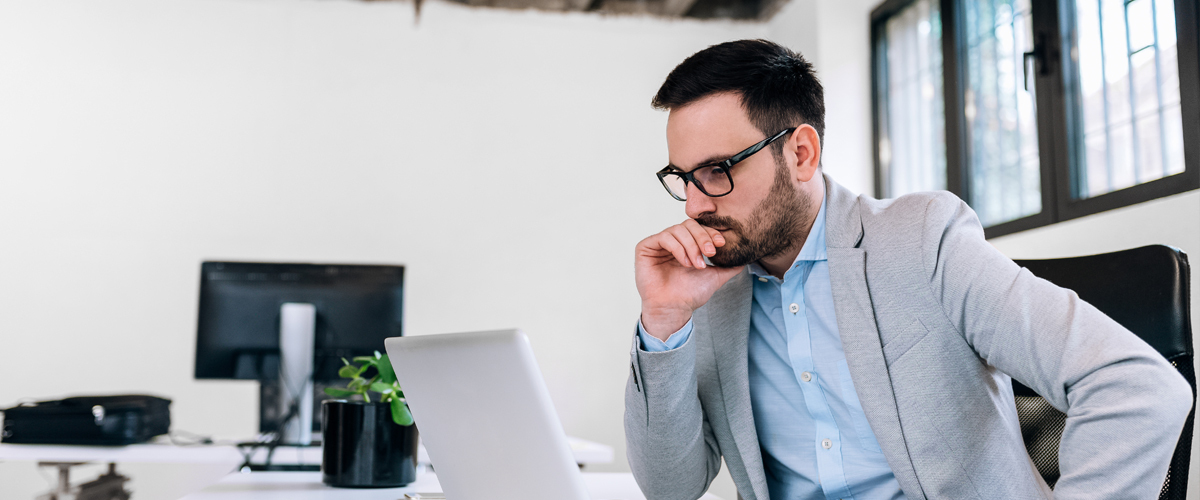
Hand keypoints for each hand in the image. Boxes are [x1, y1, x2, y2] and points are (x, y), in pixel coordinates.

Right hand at [635, 219, 742, 339]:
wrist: (674, 309)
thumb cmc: (690, 294)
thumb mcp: (715, 276)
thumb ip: (728, 266)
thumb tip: (745, 259)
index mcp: (686, 244)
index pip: (699, 228)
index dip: (710, 233)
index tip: (721, 244)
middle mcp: (672, 241)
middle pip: (689, 225)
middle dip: (702, 238)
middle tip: (710, 253)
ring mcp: (658, 243)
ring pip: (678, 230)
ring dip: (691, 246)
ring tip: (697, 265)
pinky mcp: (645, 247)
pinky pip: (664, 237)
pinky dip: (678, 248)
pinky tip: (685, 263)